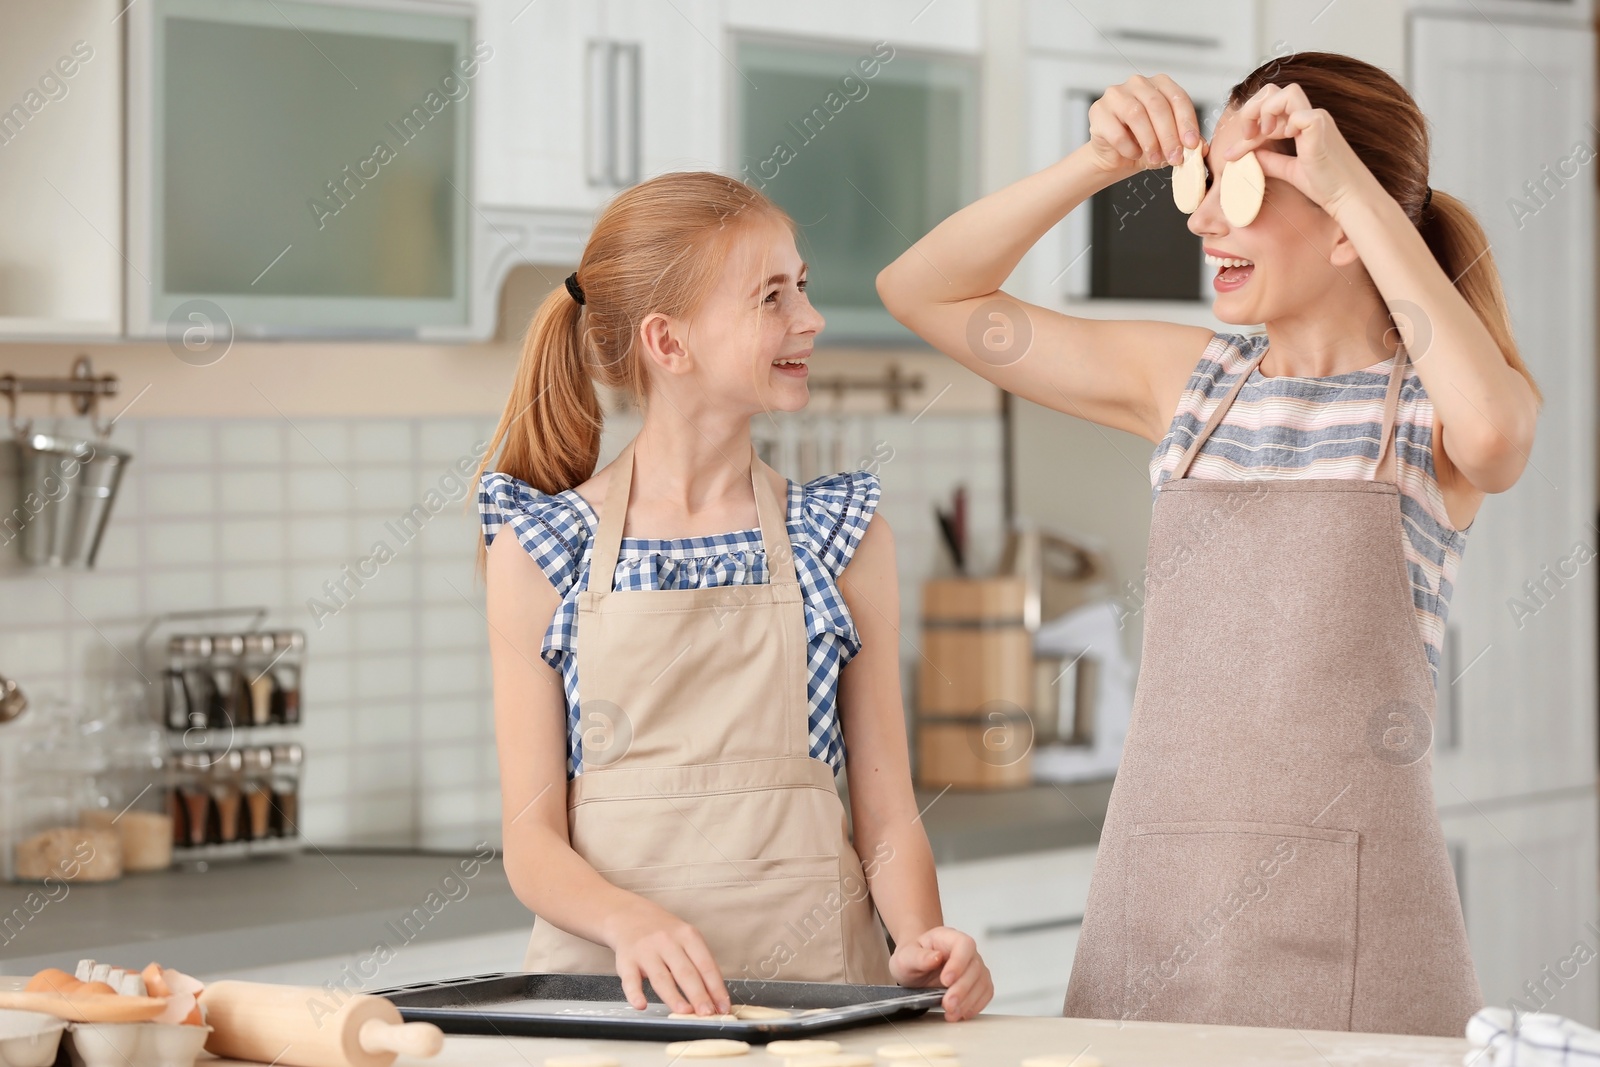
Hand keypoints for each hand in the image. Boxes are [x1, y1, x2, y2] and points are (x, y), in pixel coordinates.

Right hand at [605, 898, 729, 1015]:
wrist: (629, 916)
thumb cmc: (664, 933)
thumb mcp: (686, 938)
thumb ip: (698, 964)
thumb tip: (714, 997)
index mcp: (687, 936)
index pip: (706, 965)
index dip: (716, 988)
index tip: (723, 1007)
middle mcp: (667, 942)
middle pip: (686, 972)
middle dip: (699, 995)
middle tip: (707, 1013)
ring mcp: (646, 951)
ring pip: (661, 977)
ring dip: (674, 996)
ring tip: (685, 1012)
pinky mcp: (626, 961)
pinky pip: (630, 980)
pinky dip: (635, 993)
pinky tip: (641, 1005)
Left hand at [890, 927, 992, 1021]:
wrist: (915, 968)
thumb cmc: (912, 958)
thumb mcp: (905, 957)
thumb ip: (918, 957)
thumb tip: (935, 958)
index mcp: (948, 937)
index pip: (963, 945)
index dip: (959, 963)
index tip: (946, 981)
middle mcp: (965, 951)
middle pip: (974, 967)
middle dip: (962, 989)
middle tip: (948, 1004)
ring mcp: (974, 966)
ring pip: (982, 982)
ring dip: (968, 1001)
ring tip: (951, 1013)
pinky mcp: (978, 982)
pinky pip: (985, 993)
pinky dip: (975, 1005)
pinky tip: (961, 1012)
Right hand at [1085, 74, 1202, 178]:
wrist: (1116, 157)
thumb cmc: (1145, 144)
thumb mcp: (1171, 143)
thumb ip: (1187, 142)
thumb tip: (1202, 149)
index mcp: (1160, 84)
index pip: (1178, 98)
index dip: (1187, 123)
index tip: (1192, 145)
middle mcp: (1138, 83)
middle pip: (1158, 106)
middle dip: (1169, 135)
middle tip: (1175, 158)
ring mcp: (1116, 94)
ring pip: (1137, 115)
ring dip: (1150, 142)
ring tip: (1155, 160)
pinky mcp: (1098, 110)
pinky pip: (1116, 131)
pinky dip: (1128, 148)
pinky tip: (1133, 154)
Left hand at [1217, 82, 1374, 219]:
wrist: (1347, 196)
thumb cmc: (1325, 184)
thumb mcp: (1289, 170)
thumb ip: (1270, 160)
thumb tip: (1248, 156)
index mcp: (1301, 124)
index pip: (1267, 110)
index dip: (1246, 126)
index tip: (1232, 153)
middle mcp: (1309, 117)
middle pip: (1274, 91)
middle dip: (1252, 109)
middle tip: (1247, 135)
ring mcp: (1317, 119)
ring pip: (1288, 93)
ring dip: (1267, 111)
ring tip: (1263, 134)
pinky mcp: (1322, 128)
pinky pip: (1301, 113)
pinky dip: (1287, 124)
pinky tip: (1288, 139)